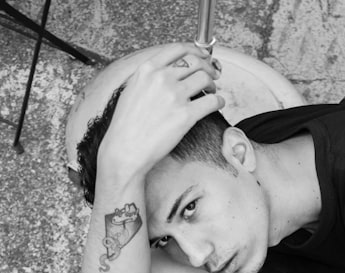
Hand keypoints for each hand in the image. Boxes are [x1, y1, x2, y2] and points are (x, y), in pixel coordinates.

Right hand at [99, 43, 224, 177]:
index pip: (178, 49)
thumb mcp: (132, 90)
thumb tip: (169, 72)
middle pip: (195, 62)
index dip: (195, 50)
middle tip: (212, 74)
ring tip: (211, 91)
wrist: (125, 150)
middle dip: (208, 67)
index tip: (202, 55)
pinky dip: (219, 101)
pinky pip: (213, 101)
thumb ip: (149, 77)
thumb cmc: (126, 126)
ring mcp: (175, 96)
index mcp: (147, 70)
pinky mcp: (186, 115)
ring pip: (206, 78)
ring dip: (213, 84)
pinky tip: (217, 104)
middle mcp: (162, 78)